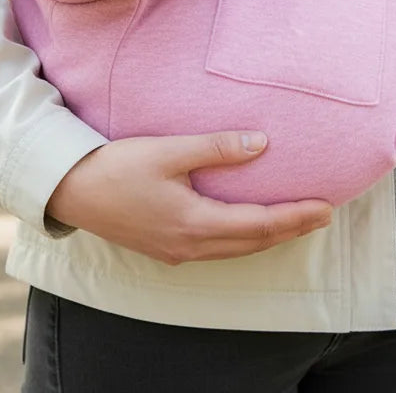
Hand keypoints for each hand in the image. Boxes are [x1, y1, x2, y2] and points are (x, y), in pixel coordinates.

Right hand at [46, 131, 332, 265]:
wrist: (70, 190)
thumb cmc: (116, 167)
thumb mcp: (167, 151)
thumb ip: (216, 148)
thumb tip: (262, 144)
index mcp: (195, 223)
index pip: (260, 223)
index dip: (296, 216)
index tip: (326, 207)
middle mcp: (191, 245)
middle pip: (252, 242)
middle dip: (289, 229)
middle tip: (321, 215)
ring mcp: (176, 251)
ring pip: (235, 249)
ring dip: (266, 235)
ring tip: (292, 221)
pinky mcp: (164, 247)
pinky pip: (216, 248)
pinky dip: (241, 238)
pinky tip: (244, 226)